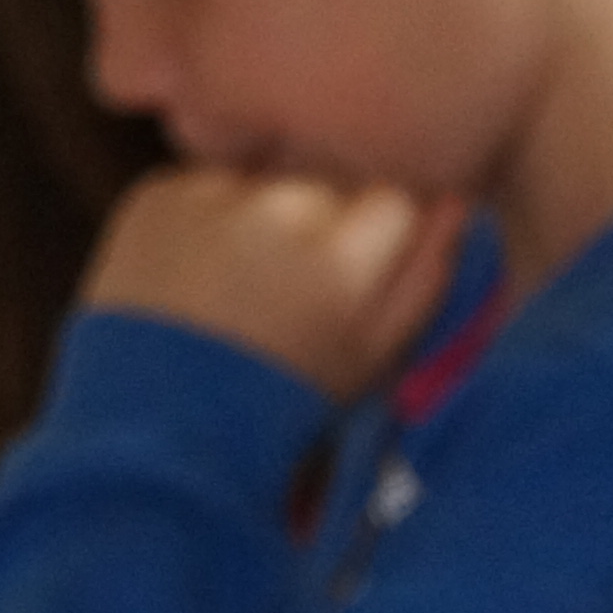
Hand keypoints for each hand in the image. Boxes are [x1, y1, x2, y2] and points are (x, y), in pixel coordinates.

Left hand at [83, 168, 467, 398]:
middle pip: (329, 186)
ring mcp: (210, 197)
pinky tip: (196, 278)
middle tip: (290, 295)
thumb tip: (457, 205)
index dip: (377, 243)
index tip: (351, 282)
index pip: (394, 201)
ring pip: (267, 183)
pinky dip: (206, 221)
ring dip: (263, 217)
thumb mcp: (375, 359)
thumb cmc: (282, 404)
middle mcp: (279, 210)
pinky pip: (207, 188)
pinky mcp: (155, 194)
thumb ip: (426, 279)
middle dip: (321, 226)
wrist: (157, 430)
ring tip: (239, 289)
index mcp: (341, 259)